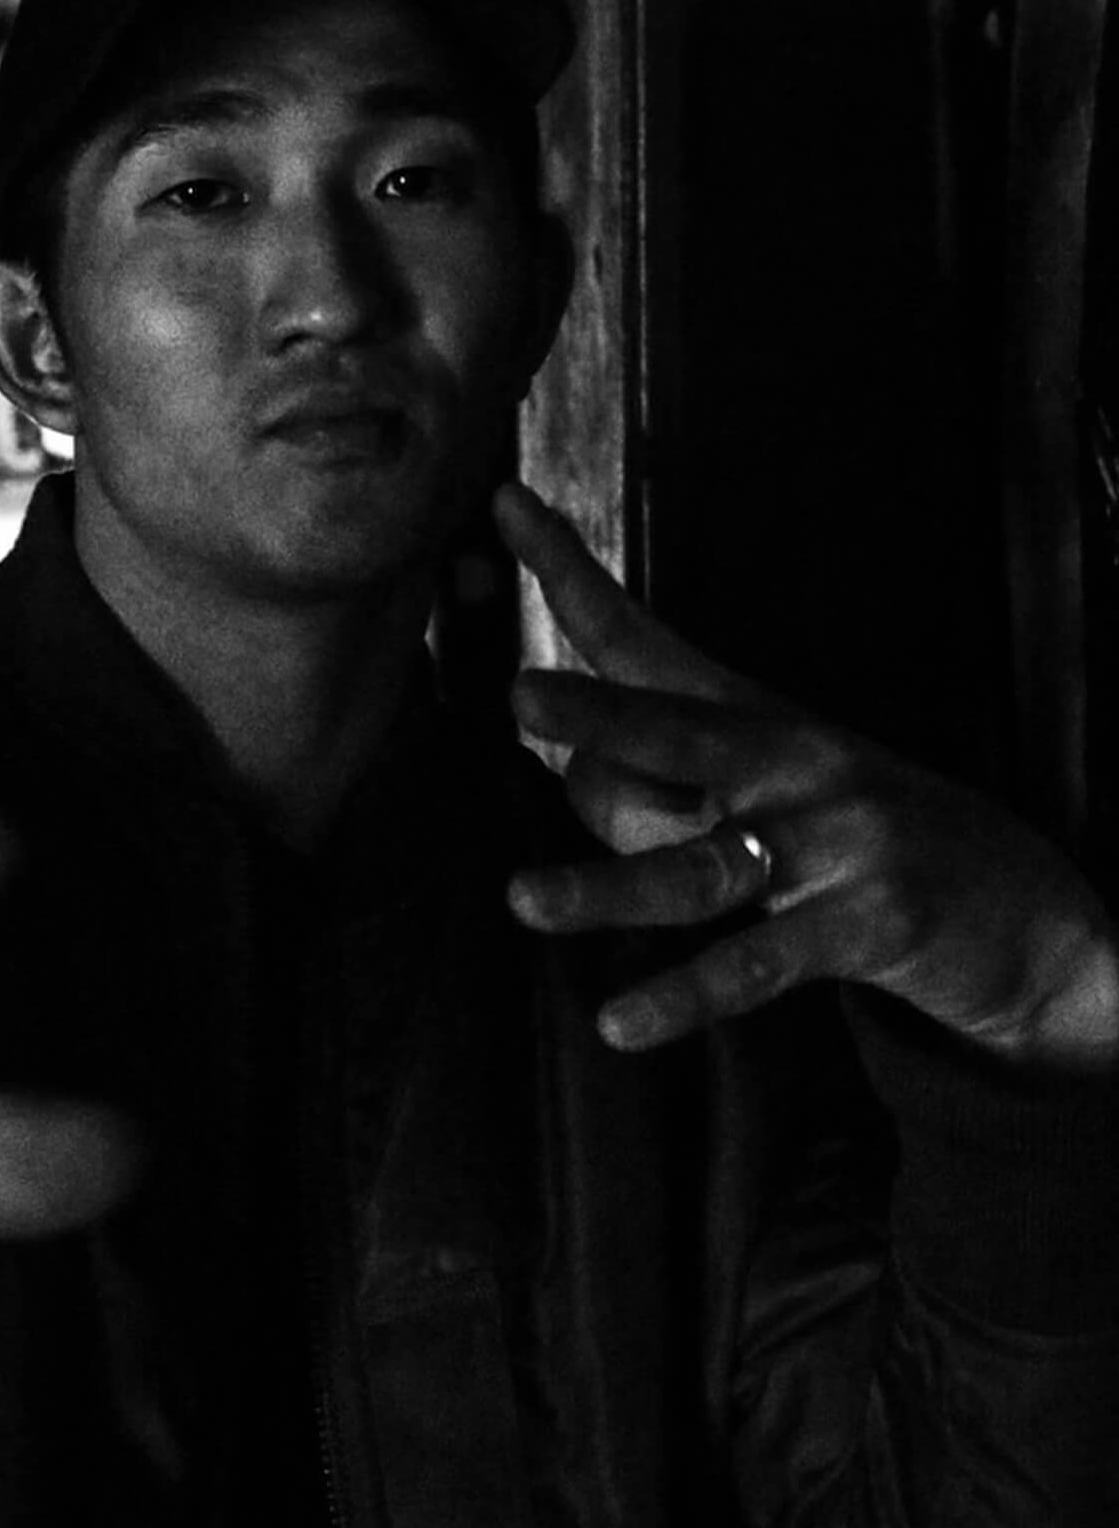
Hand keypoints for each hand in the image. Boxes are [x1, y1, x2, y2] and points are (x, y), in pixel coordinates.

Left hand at [494, 483, 1118, 1071]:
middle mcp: (792, 761)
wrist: (1023, 909)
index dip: (570, 574)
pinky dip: (688, 996)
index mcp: (754, 716)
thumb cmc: (854, 842)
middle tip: (520, 695)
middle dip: (602, 713)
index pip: (643, 637)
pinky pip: (756, 964)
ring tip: (522, 900)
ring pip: (699, 865)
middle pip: (679, 730)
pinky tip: (620, 1023)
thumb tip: (561, 781)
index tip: (503, 504)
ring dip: (607, 885)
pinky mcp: (867, 923)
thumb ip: (657, 790)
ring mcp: (833, 841)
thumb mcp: (760, 796)